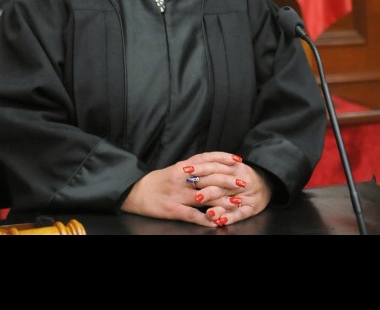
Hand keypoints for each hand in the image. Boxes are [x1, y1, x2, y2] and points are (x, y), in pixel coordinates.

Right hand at [121, 151, 269, 227]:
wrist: (135, 192)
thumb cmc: (157, 182)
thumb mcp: (174, 170)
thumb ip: (192, 168)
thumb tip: (211, 165)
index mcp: (182, 167)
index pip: (206, 159)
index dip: (223, 158)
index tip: (238, 160)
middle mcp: (181, 178)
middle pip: (209, 177)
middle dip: (228, 180)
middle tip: (244, 182)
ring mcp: (177, 194)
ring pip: (204, 196)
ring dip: (223, 200)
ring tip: (238, 203)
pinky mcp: (173, 209)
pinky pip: (192, 215)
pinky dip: (205, 218)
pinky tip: (216, 222)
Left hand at [183, 152, 272, 226]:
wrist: (267, 182)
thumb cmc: (243, 175)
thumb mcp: (231, 166)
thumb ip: (214, 167)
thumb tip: (191, 167)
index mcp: (233, 168)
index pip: (214, 167)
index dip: (200, 169)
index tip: (186, 170)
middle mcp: (240, 180)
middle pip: (220, 184)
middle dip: (207, 189)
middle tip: (196, 196)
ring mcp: (246, 195)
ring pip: (229, 201)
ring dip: (218, 207)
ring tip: (208, 213)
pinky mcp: (251, 208)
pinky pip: (240, 214)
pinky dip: (230, 218)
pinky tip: (221, 221)